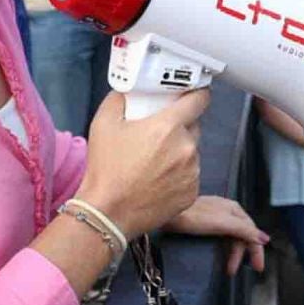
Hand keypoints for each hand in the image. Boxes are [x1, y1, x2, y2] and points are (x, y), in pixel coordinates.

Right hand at [75, 90, 206, 240]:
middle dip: (180, 127)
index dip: (197, 94)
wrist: (108, 213)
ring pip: (192, 152)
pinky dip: (179, 174)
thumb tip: (130, 91)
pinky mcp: (192, 193)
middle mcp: (186, 148)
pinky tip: (159, 180)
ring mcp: (192, 172)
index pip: (200, 100)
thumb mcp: (103, 124)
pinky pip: (191, 175)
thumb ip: (120, 99)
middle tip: (158, 134)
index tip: (192, 95)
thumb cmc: (106, 169)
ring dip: (180, 152)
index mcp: (169, 127)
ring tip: (154, 162)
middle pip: (194, 126)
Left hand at [167, 194, 268, 274]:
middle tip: (235, 272)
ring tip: (227, 269)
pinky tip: (220, 255)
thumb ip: (244, 231)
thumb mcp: (223, 223)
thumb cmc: (195, 217)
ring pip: (231, 236)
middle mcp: (227, 211)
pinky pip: (222, 237)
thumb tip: (265, 238)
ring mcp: (215, 216)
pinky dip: (224, 248)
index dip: (256, 250)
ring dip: (232, 253)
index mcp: (234, 209)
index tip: (258, 268)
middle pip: (241, 235)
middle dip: (241, 254)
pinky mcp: (204, 222)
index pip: (252, 232)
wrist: (169, 210)